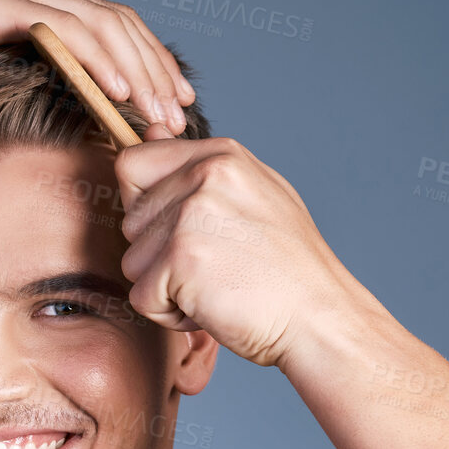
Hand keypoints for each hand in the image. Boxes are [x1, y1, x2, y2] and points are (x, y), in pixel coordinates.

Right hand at [0, 0, 194, 129]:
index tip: (174, 105)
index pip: (113, 29)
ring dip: (137, 72)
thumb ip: (31, 85)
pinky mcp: (3, 1)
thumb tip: (70, 125)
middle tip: (178, 116)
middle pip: (120, 24)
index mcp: (40, 0)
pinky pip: (67, 30)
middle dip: (156, 72)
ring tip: (157, 113)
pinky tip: (118, 94)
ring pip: (103, 26)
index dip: (150, 65)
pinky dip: (99, 61)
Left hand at [113, 127, 371, 368]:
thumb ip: (198, 168)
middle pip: (130, 221)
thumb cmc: (287, 268)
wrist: (319, 318)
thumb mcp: (252, 197)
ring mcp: (191, 216)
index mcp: (220, 156)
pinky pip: (141, 297)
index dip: (142, 206)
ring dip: (165, 288)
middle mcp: (204, 177)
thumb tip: (149, 129)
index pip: (133, 164)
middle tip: (212, 269)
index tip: (177, 232)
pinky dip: (170, 315)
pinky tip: (212, 308)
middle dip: (157, 256)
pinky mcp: (180, 259)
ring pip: (132, 262)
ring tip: (216, 288)